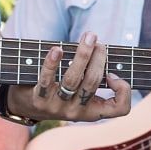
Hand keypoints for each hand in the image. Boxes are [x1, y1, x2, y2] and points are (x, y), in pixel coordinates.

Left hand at [9, 32, 131, 122]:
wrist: (26, 105)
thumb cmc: (60, 90)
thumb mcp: (80, 91)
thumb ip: (93, 75)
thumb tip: (102, 50)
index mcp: (92, 111)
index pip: (119, 109)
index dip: (124, 91)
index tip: (114, 74)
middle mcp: (76, 112)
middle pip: (92, 83)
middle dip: (98, 59)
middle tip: (98, 42)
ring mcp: (57, 107)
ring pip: (73, 79)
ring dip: (83, 55)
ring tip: (88, 37)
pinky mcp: (39, 100)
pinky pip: (47, 79)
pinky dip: (53, 63)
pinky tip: (57, 49)